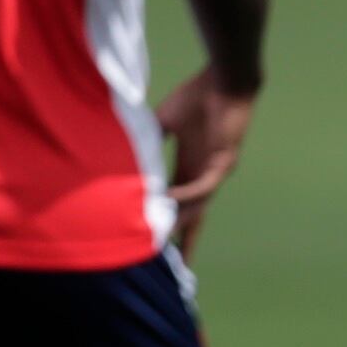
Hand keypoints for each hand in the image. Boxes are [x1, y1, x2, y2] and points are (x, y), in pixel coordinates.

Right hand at [155, 69, 259, 254]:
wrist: (223, 80)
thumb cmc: (197, 97)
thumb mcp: (163, 121)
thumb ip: (148, 140)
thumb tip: (123, 151)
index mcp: (190, 167)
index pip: (181, 206)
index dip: (174, 227)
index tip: (165, 249)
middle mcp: (203, 175)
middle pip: (194, 217)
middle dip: (184, 241)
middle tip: (174, 267)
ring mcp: (215, 171)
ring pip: (199, 207)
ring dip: (181, 222)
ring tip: (163, 239)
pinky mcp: (223, 161)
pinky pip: (202, 185)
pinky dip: (186, 194)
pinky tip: (169, 201)